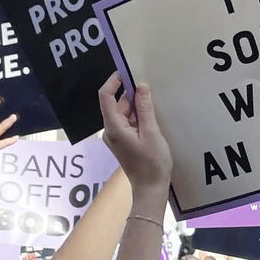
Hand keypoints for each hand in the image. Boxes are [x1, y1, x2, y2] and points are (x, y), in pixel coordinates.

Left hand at [98, 74, 171, 193]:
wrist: (151, 188)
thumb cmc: (152, 163)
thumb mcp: (151, 133)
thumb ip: (145, 109)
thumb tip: (141, 87)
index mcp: (114, 127)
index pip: (106, 97)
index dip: (113, 81)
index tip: (126, 71)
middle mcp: (110, 130)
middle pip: (116, 104)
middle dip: (131, 94)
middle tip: (149, 89)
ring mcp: (116, 137)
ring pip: (123, 113)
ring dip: (136, 106)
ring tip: (153, 106)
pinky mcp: (123, 141)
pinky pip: (128, 122)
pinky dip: (138, 117)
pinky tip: (151, 119)